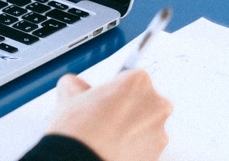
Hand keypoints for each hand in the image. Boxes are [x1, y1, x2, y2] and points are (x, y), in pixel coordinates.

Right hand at [45, 70, 172, 160]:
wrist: (82, 160)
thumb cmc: (80, 129)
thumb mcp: (68, 92)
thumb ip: (78, 83)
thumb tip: (78, 87)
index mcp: (139, 82)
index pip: (130, 76)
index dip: (113, 87)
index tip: (104, 96)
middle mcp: (156, 105)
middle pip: (144, 99)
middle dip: (127, 106)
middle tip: (103, 115)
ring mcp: (160, 132)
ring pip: (146, 124)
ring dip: (131, 127)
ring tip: (105, 135)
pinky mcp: (158, 155)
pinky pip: (146, 145)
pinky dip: (133, 146)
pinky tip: (112, 147)